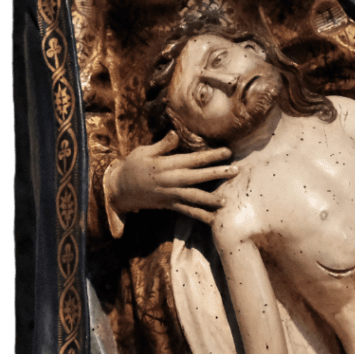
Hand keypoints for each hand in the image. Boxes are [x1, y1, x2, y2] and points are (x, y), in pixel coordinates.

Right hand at [108, 131, 238, 224]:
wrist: (118, 189)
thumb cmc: (132, 166)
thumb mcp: (143, 152)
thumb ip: (162, 145)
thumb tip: (175, 134)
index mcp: (166, 165)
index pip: (192, 159)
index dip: (211, 156)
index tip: (227, 152)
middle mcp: (170, 180)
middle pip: (197, 177)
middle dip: (217, 174)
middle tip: (236, 171)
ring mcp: (170, 194)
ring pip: (193, 197)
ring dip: (210, 199)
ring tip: (226, 201)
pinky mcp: (169, 205)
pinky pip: (187, 211)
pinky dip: (200, 215)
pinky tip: (213, 219)